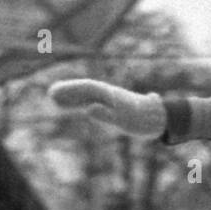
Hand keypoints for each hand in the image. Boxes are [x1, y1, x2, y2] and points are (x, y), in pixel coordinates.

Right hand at [49, 79, 166, 138]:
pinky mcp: (116, 108)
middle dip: (68, 91)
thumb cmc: (142, 120)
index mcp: (108, 95)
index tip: (54, 93)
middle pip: (85, 90)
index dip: (69, 91)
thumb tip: (89, 108)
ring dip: (74, 97)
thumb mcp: (124, 120)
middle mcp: (108, 94)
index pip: (85, 89)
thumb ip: (106, 115)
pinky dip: (86, 103)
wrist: (160, 118)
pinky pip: (96, 103)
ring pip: (90, 96)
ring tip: (57, 100)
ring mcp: (112, 101)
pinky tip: (80, 107)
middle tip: (50, 94)